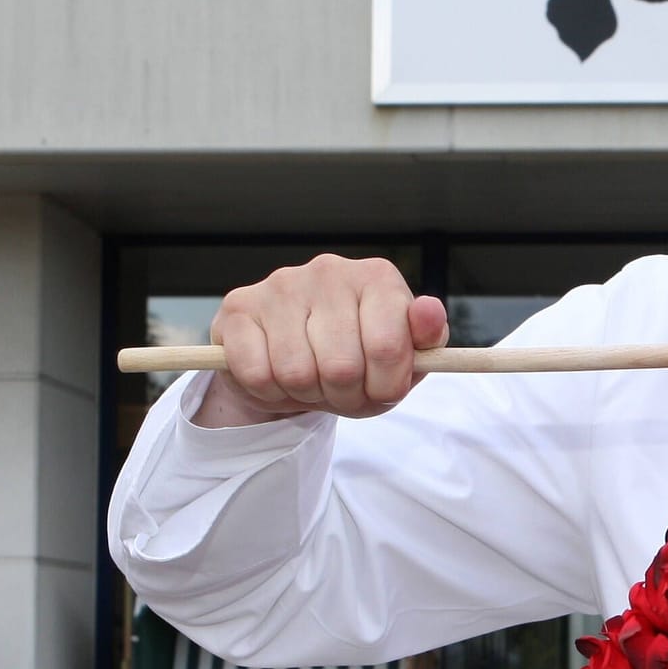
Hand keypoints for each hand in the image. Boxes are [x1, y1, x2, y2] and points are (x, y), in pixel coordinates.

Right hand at [195, 254, 449, 426]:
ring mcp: (281, 284)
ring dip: (307, 395)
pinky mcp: (239, 306)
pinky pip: (257, 373)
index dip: (385, 387)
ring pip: (297, 373)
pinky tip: (279, 375)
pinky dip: (270, 392)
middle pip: (341, 368)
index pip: (387, 348)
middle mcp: (330, 270)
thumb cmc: (359, 360)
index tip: (383, 390)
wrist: (296, 365)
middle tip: (344, 391)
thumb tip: (428, 311)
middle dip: (345, 397)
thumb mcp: (406, 359)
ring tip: (313, 382)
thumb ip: (426, 341)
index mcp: (378, 278)